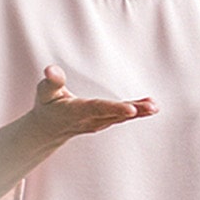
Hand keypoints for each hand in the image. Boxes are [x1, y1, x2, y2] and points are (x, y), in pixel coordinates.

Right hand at [29, 65, 156, 143]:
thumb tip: (50, 70)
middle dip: (133, 111)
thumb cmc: (47, 105)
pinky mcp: (105, 121)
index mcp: (75, 111)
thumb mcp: (45, 92)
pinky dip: (137, 112)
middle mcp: (89, 120)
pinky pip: (122, 117)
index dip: (114, 108)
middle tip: (151, 107)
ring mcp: (98, 123)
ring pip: (120, 117)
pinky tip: (151, 105)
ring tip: (154, 106)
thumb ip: (51, 81)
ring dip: (139, 112)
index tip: (131, 109)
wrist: (49, 129)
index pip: (96, 108)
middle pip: (113, 114)